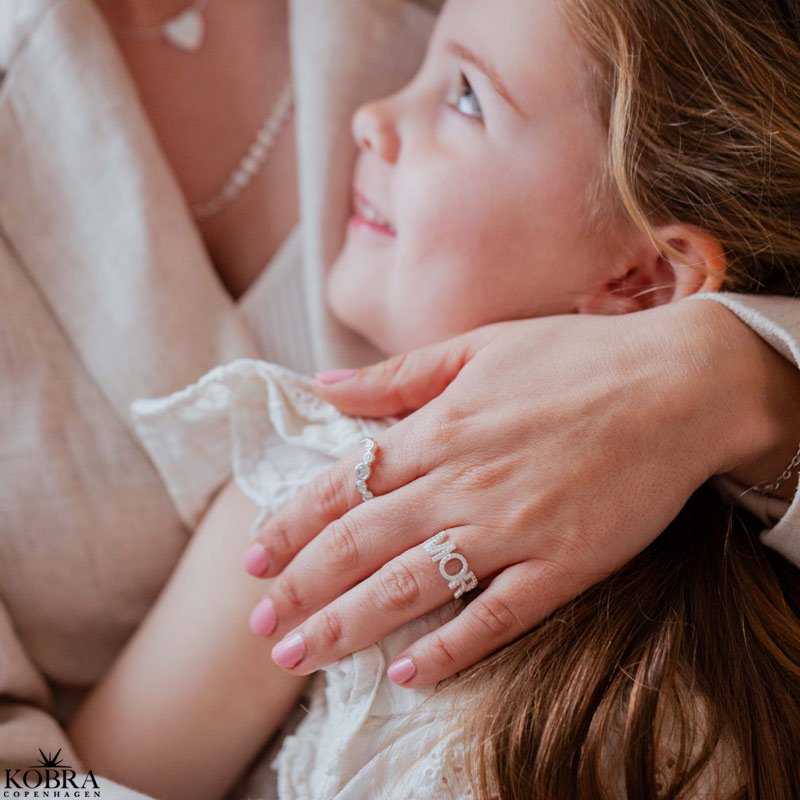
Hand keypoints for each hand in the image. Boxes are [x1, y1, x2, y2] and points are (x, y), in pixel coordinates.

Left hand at [244, 299, 794, 686]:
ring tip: (298, 655)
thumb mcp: (477, 347)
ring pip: (410, 588)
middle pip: (360, 545)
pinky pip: (494, 618)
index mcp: (438, 430)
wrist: (676, 386)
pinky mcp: (561, 566)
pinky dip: (448, 650)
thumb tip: (323, 386)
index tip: (253, 560)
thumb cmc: (575, 358)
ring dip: (346, 625)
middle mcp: (462, 484)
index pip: (341, 486)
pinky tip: (406, 676)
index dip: (290, 525)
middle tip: (260, 626)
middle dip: (301, 588)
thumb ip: (396, 376)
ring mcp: (511, 529)